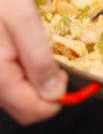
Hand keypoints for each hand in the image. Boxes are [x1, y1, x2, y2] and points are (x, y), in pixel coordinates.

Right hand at [0, 0, 66, 124]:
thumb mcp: (24, 22)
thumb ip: (39, 60)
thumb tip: (55, 94)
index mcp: (0, 76)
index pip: (34, 111)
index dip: (58, 97)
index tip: (65, 71)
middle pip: (27, 107)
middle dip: (48, 88)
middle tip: (53, 56)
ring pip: (21, 94)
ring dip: (38, 76)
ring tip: (38, 46)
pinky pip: (14, 79)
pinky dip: (27, 68)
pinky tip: (27, 46)